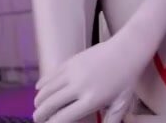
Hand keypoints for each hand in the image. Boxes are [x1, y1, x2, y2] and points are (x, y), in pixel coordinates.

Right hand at [33, 32, 152, 122]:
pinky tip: (40, 90)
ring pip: (46, 90)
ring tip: (38, 107)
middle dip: (40, 115)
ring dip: (39, 101)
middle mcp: (79, 86)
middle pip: (49, 105)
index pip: (62, 117)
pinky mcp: (70, 61)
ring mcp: (72, 72)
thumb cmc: (127, 78)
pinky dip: (42, 85)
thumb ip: (111, 120)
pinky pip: (50, 75)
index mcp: (91, 100)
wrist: (128, 49)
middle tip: (38, 119)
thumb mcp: (121, 103)